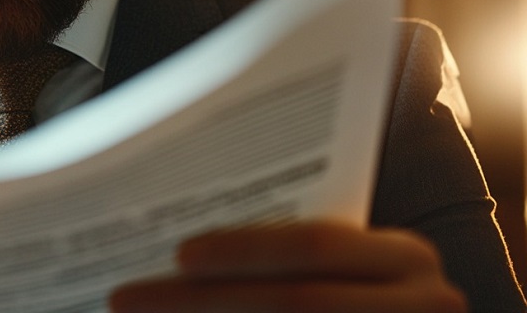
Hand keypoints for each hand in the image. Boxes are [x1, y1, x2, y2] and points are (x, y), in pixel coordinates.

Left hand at [108, 221, 467, 311]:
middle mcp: (422, 303)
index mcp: (404, 258)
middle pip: (296, 303)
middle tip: (125, 298)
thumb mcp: (340, 265)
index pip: (316, 246)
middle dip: (200, 303)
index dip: (245, 250)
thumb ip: (281, 248)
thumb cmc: (355, 292)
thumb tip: (172, 244)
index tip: (177, 254)